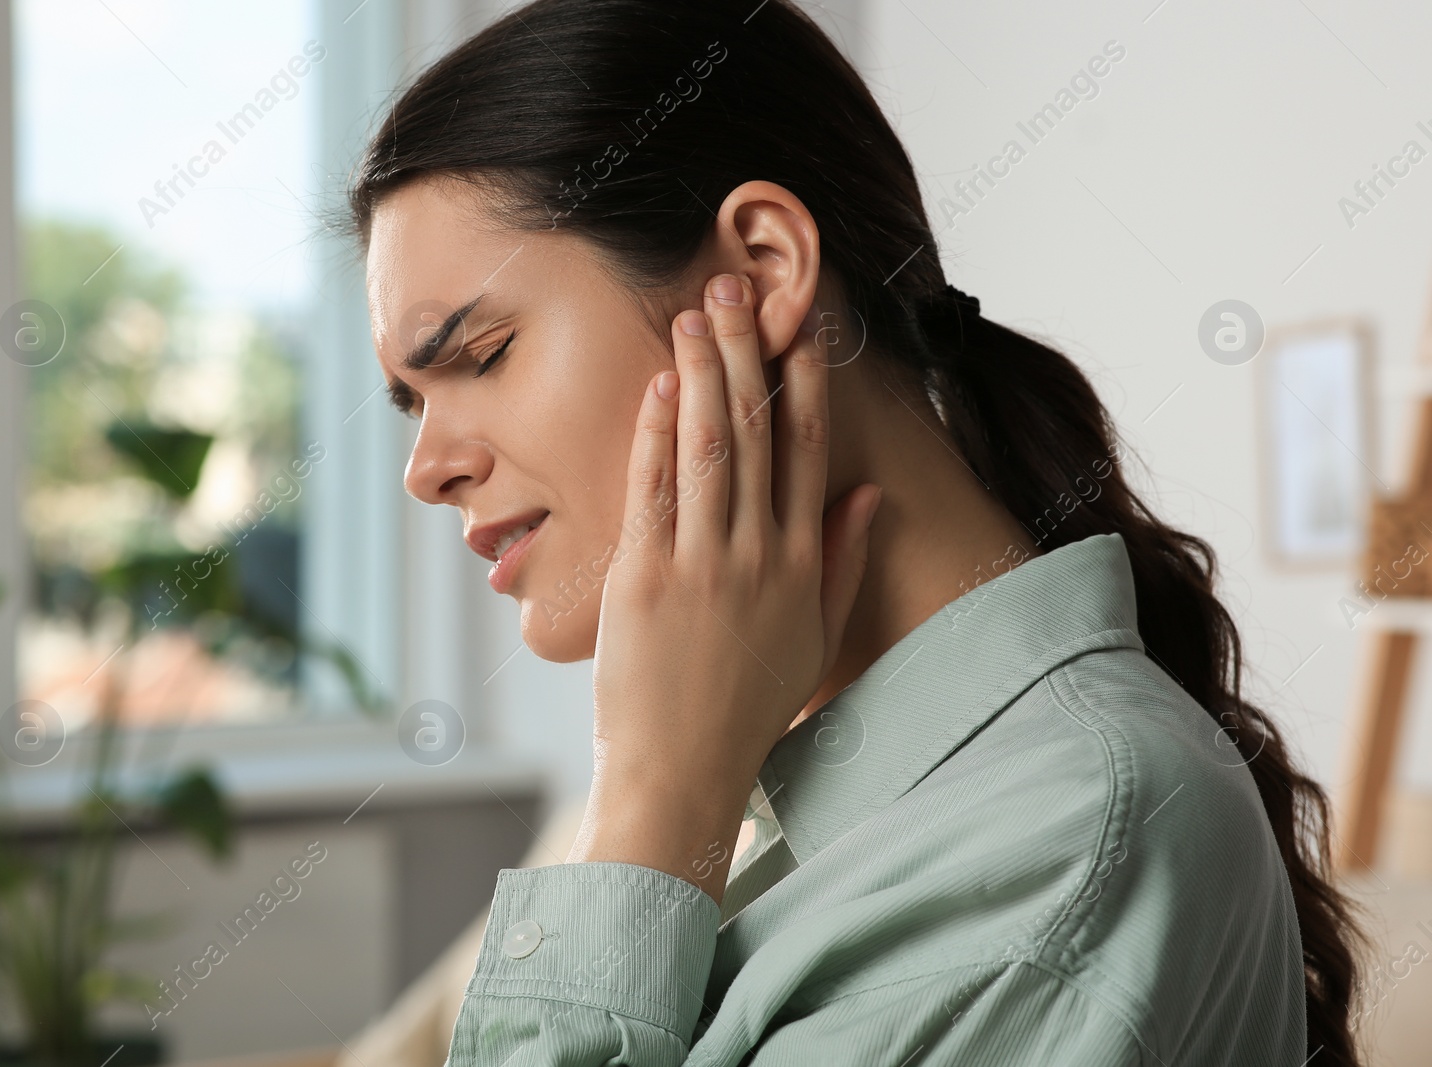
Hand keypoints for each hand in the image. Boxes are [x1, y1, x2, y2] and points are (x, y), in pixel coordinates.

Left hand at [568, 273, 882, 901]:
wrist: (684, 770)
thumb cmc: (748, 706)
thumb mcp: (815, 637)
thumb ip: (844, 560)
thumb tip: (870, 493)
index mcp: (803, 565)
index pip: (810, 454)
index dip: (805, 385)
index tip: (799, 330)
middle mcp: (760, 556)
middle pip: (756, 435)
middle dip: (744, 354)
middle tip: (733, 292)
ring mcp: (703, 566)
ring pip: (708, 449)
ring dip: (700, 375)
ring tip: (692, 316)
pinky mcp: (647, 580)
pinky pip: (655, 491)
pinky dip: (655, 434)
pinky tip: (656, 387)